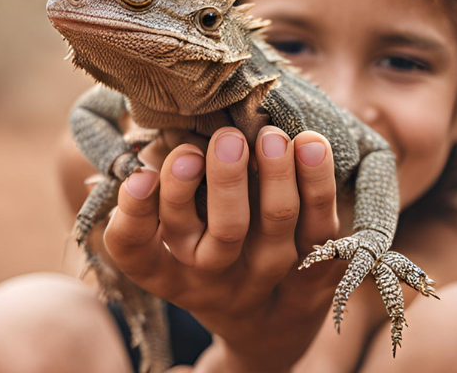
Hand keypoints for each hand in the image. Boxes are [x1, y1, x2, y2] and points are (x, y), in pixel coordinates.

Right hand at [103, 125, 341, 371]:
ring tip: (271, 136)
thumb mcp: (169, 234)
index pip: (136, 251)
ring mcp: (266, 280)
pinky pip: (321, 229)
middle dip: (226, 183)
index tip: (141, 175)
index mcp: (166, 270)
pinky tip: (312, 144)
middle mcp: (213, 279)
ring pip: (275, 231)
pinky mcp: (312, 276)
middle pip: (221, 236)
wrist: (265, 329)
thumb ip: (161, 187)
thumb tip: (161, 126)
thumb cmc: (204, 253)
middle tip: (228, 139)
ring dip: (276, 178)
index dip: (135, 216)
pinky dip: (318, 186)